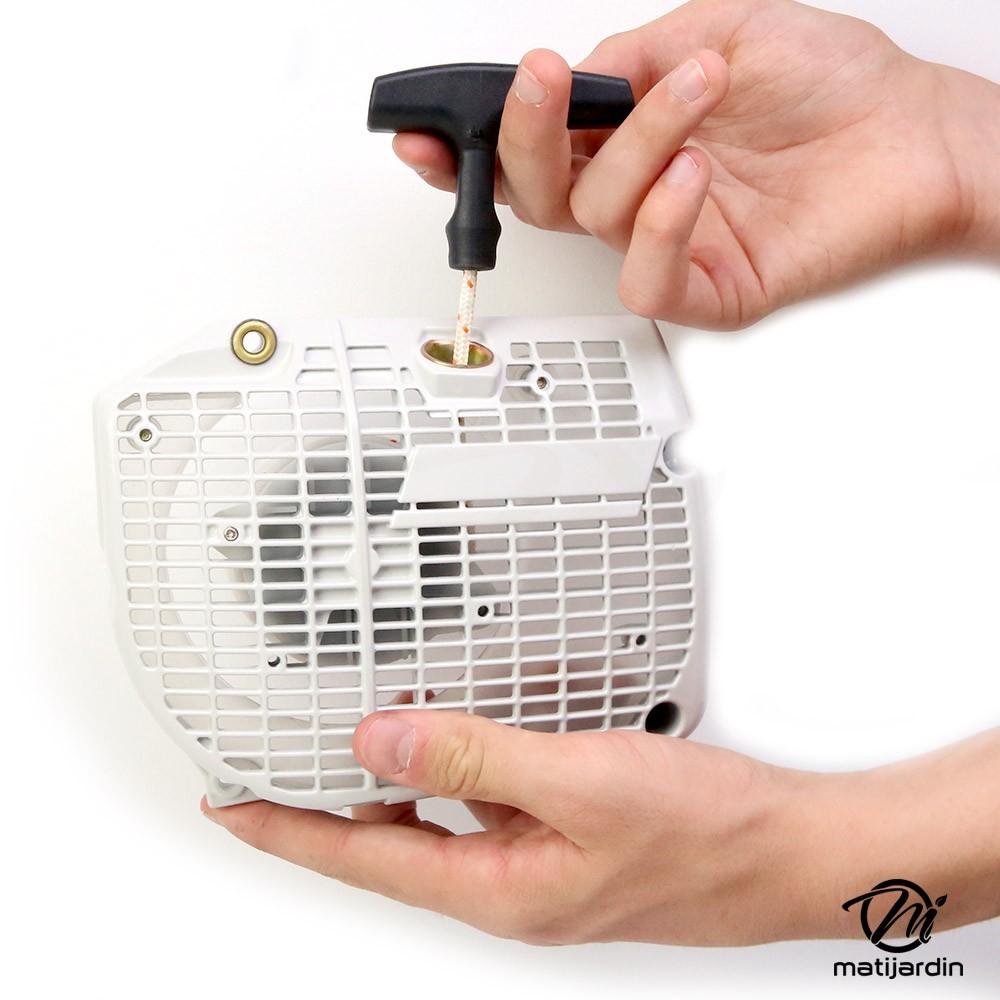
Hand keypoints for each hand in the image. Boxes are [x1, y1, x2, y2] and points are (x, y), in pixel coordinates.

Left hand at [202, 714, 999, 944]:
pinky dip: (455, 774)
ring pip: (438, 824)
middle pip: (388, 846)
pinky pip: (486, 806)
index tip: (232, 805)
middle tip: (274, 771)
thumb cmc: (706, 834)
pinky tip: (459, 743)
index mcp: (498, 889)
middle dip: (325, 808)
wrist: (788, 853)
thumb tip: (382, 738)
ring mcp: (539, 866)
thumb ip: (474, 758)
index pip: (361, 857)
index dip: (288, 828)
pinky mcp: (568, 840)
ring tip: (354, 745)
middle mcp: (509, 886)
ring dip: (392, 786)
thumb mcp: (578, 782)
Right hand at [394, 0, 999, 328]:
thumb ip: (629, 59)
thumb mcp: (715, 29)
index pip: (530, 154)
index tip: (423, 131)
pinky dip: (661, 226)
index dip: (467, 149)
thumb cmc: (831, 82)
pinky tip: (694, 175)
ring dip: (636, 146)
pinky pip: (650, 281)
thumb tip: (574, 83)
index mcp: (626, 139)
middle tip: (540, 84)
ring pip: (596, 219)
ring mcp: (671, 243)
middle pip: (538, 196)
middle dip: (524, 139)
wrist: (913, 132)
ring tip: (697, 89)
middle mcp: (638, 195)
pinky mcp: (710, 288)